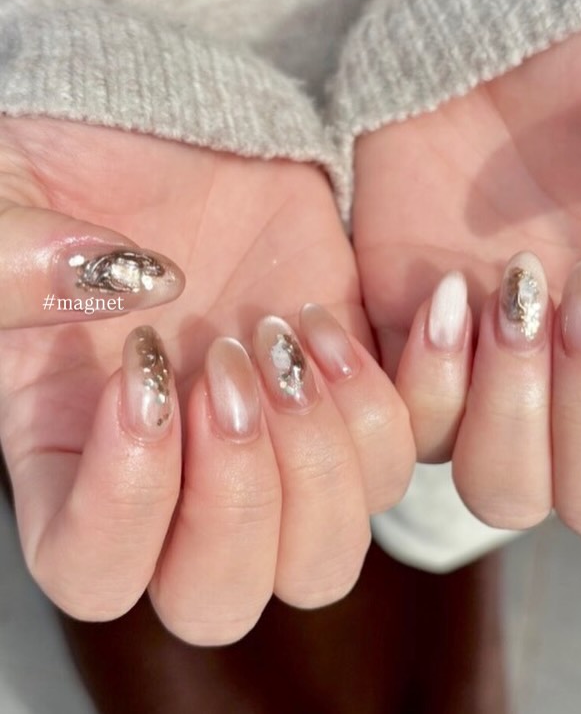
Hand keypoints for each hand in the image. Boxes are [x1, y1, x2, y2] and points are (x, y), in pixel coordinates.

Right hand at [0, 117, 413, 642]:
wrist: (173, 124)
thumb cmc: (78, 167)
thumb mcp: (8, 207)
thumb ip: (12, 265)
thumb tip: (114, 290)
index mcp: (73, 455)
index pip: (96, 572)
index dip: (124, 504)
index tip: (143, 375)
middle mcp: (178, 474)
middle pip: (221, 598)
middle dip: (238, 499)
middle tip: (226, 365)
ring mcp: (270, 441)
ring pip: (323, 556)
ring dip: (317, 456)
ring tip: (284, 333)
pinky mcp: (342, 393)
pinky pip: (399, 460)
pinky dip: (384, 404)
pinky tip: (329, 321)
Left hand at [393, 252, 580, 539]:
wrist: (500, 66)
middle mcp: (577, 390)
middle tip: (578, 290)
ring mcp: (494, 380)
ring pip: (496, 487)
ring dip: (506, 405)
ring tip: (506, 290)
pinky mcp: (416, 351)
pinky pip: (410, 429)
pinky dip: (428, 376)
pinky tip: (447, 288)